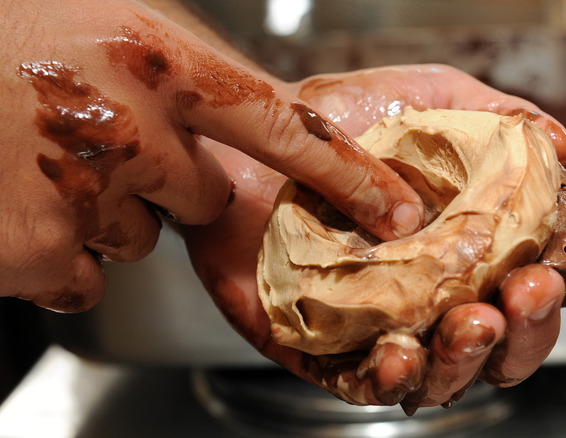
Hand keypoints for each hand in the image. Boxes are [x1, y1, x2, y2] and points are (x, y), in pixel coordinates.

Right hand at [0, 0, 421, 311]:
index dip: (348, 174)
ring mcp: (85, 198)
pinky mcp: (38, 255)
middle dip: (164, 181)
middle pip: (200, 194)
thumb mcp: (99, 15)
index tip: (396, 212)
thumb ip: (173, 64)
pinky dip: (56, 250)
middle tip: (98, 140)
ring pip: (136, 237)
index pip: (287, 127)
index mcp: (157, 58)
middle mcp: (132, 129)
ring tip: (38, 159)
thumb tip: (227, 114)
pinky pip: (84, 276)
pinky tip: (12, 200)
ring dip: (103, 211)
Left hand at [184, 64, 565, 411]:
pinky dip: (396, 377)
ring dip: (476, 355)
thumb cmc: (334, 123)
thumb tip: (563, 148)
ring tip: (477, 319)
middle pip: (519, 334)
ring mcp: (394, 325)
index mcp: (479, 243)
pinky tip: (404, 351)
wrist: (243, 141)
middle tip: (531, 287)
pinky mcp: (333, 350)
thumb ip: (498, 116)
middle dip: (538, 320)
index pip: (555, 265)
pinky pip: (371, 384)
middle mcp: (446, 292)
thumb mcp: (427, 99)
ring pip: (457, 371)